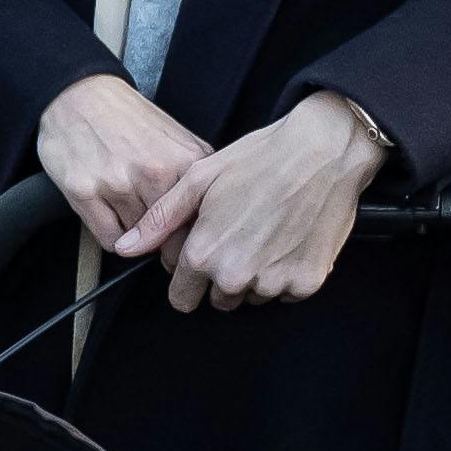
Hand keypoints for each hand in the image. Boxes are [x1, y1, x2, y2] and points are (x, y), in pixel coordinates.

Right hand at [35, 71, 208, 257]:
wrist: (80, 95)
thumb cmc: (128, 119)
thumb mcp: (177, 140)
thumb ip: (195, 175)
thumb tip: (208, 217)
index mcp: (185, 161)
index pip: (200, 223)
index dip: (193, 239)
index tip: (187, 243)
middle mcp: (155, 172)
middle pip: (170, 239)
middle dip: (165, 245)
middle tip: (158, 238)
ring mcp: (118, 183)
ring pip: (139, 242)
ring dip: (137, 238)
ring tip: (130, 213)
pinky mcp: (85, 192)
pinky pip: (110, 240)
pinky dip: (114, 237)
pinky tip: (112, 215)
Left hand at [131, 92, 381, 313]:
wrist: (325, 151)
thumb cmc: (261, 159)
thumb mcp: (200, 180)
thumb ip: (160, 220)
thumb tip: (126, 249)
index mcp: (204, 254)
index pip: (182, 298)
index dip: (188, 277)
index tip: (202, 257)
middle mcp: (237, 276)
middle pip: (219, 300)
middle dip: (223, 276)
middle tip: (239, 235)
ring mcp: (274, 283)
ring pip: (253, 297)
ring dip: (256, 275)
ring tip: (267, 232)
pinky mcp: (306, 282)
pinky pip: (286, 292)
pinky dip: (287, 273)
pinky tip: (289, 239)